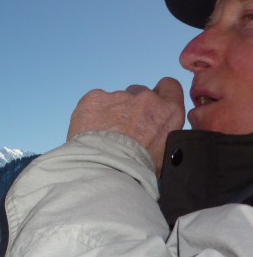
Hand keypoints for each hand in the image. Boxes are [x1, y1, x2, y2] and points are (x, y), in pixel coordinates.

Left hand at [67, 77, 184, 175]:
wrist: (106, 169)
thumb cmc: (136, 169)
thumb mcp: (164, 156)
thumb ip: (161, 137)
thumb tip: (154, 140)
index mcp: (168, 112)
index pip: (169, 87)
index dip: (159, 94)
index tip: (150, 105)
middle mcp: (146, 99)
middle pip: (139, 93)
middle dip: (131, 108)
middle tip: (121, 129)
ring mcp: (119, 97)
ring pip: (114, 98)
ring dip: (109, 112)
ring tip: (101, 135)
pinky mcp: (94, 98)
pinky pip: (93, 101)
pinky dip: (90, 113)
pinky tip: (88, 131)